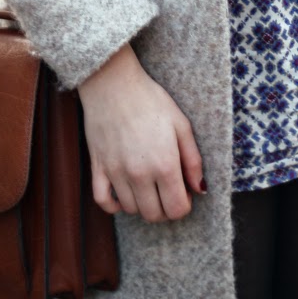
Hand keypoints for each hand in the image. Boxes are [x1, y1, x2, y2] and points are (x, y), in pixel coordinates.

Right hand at [78, 43, 206, 223]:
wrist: (114, 83)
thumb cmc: (151, 100)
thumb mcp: (181, 124)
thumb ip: (193, 160)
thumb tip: (200, 189)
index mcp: (164, 164)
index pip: (177, 209)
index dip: (184, 205)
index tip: (183, 191)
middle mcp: (140, 174)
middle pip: (154, 215)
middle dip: (165, 208)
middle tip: (167, 189)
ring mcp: (116, 172)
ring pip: (131, 210)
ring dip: (143, 204)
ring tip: (148, 186)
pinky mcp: (98, 167)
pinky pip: (103, 201)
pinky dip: (114, 205)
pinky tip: (123, 194)